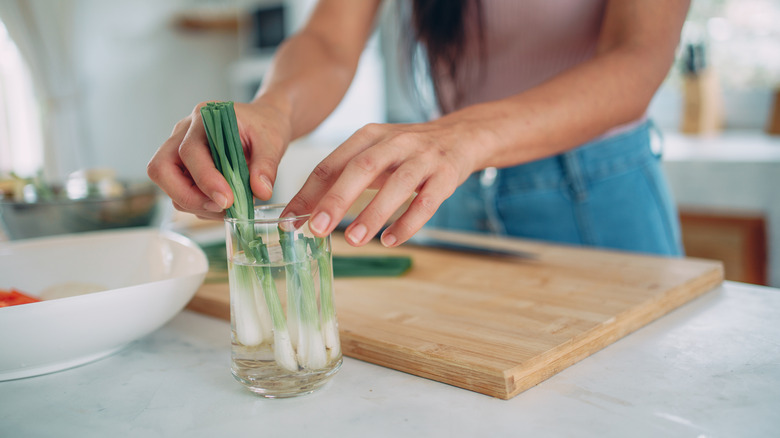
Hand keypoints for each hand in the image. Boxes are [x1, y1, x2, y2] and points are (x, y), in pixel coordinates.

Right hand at [147, 101, 290, 219]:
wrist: (263, 123)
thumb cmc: (264, 127)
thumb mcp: (273, 141)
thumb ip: (266, 165)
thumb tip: (261, 192)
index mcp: (204, 119)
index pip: (190, 151)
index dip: (205, 179)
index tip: (227, 200)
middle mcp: (183, 133)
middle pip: (161, 169)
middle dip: (187, 196)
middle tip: (220, 207)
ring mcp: (179, 150)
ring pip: (168, 185)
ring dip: (195, 204)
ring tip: (229, 208)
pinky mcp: (184, 168)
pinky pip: (180, 192)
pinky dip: (200, 205)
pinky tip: (224, 205)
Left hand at [282, 119, 481, 246]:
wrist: (461, 136)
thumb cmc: (407, 152)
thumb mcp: (373, 155)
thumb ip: (342, 179)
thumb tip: (304, 213)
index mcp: (369, 136)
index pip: (332, 164)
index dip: (308, 192)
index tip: (289, 220)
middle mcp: (395, 142)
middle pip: (361, 169)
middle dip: (336, 200)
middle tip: (316, 228)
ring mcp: (423, 158)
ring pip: (396, 185)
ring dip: (373, 214)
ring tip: (353, 240)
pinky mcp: (446, 175)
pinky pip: (426, 202)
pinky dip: (408, 223)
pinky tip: (391, 240)